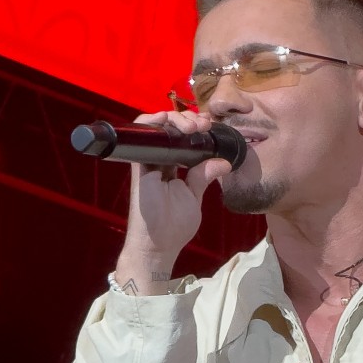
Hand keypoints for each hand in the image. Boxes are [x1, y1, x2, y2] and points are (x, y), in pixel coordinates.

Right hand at [113, 107, 234, 289]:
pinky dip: (152, 121)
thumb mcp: (194, 196)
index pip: (181, 139)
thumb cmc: (174, 226)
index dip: (194, 129)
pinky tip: (168, 120)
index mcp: (171, 166)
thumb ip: (204, 176)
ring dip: (175, 118)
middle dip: (188, 120)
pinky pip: (140, 134)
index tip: (210, 127)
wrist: (158, 244)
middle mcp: (157, 160)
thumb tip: (224, 162)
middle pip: (169, 129)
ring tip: (192, 126)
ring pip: (156, 126)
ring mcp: (147, 160)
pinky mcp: (138, 163)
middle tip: (204, 124)